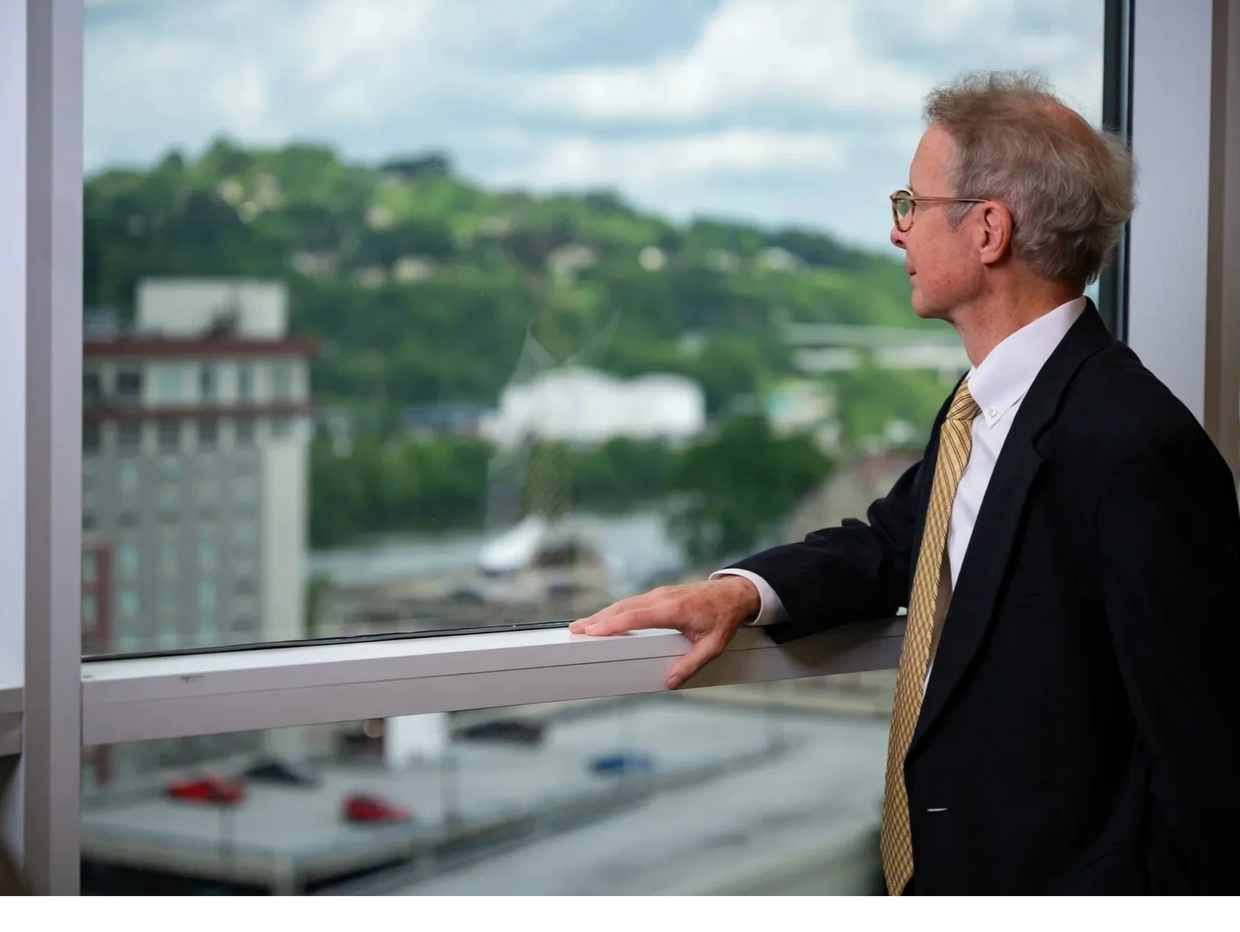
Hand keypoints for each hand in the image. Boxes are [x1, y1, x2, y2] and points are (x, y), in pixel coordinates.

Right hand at [568, 576, 760, 689]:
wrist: (733, 593)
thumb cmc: (724, 618)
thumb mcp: (713, 646)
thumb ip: (692, 664)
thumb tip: (672, 681)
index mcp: (672, 609)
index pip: (635, 616)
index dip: (611, 623)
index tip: (592, 630)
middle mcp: (662, 598)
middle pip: (622, 607)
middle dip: (598, 618)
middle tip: (575, 629)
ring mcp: (659, 594)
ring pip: (625, 603)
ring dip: (603, 614)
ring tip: (583, 625)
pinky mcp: (659, 595)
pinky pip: (632, 602)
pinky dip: (615, 610)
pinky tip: (606, 618)